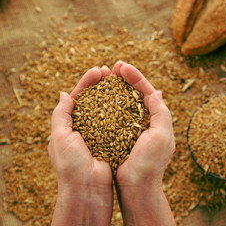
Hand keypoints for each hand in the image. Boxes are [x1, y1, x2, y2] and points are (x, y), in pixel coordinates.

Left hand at [49, 66, 113, 225]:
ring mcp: (102, 133)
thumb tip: (65, 93)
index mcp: (70, 124)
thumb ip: (60, 114)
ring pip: (109, 108)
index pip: (79, 97)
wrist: (87, 190)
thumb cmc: (70, 165)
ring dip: (115, 94)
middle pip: (96, 99)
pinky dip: (125, 110)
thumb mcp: (59, 136)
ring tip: (122, 81)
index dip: (88, 82)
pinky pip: (120, 121)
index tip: (98, 71)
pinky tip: (131, 99)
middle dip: (103, 84)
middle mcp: (86, 127)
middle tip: (112, 72)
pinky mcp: (115, 140)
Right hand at [112, 61, 175, 225]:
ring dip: (116, 89)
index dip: (136, 77)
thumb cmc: (150, 164)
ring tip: (106, 77)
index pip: (148, 91)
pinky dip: (108, 104)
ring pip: (125, 102)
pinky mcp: (121, 135)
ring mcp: (134, 128)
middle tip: (114, 67)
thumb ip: (161, 113)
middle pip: (136, 94)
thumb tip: (156, 91)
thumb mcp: (161, 137)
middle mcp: (147, 121)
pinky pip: (115, 115)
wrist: (137, 188)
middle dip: (127, 79)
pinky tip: (99, 98)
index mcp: (159, 119)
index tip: (122, 67)